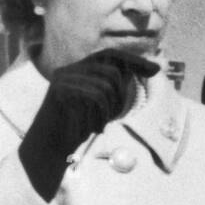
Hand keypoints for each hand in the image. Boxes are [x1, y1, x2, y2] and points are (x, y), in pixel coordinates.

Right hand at [19, 49, 158, 199]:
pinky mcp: (60, 90)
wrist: (48, 149)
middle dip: (120, 98)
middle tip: (111, 119)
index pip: (111, 55)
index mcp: (78, 70)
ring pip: (105, 87)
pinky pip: (94, 98)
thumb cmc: (76, 129)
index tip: (157, 70)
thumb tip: (148, 69)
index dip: (134, 60)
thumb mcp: (100, 106)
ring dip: (107, 112)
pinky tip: (88, 129)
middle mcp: (69, 69)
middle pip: (112, 71)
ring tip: (96, 126)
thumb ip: (115, 88)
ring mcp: (63, 78)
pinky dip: (97, 117)